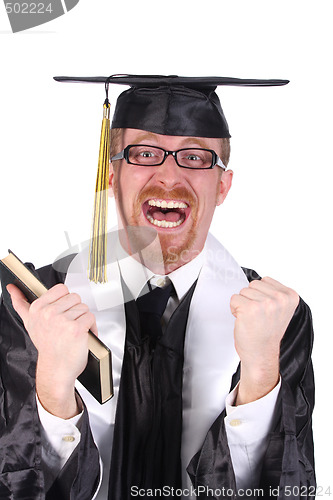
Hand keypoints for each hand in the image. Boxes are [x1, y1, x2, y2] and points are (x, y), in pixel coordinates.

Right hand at [7, 283, 96, 417]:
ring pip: (84, 308)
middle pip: (75, 297)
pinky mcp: (76, 329)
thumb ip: (20, 303)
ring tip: (74, 331)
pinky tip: (83, 335)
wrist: (55, 369)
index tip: (62, 311)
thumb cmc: (47, 346)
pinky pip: (90, 318)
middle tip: (68, 324)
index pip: (61, 289)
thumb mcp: (30, 322)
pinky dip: (91, 327)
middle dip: (75, 311)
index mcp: (38, 308)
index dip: (65, 301)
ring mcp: (63, 321)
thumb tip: (12, 288)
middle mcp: (49, 313)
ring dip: (83, 319)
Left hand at [230, 277, 298, 404]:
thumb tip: (256, 280)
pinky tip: (244, 321)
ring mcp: (265, 303)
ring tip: (252, 319)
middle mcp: (280, 299)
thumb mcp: (280, 309)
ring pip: (243, 291)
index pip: (265, 280)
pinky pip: (234, 299)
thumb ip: (273, 293)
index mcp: (290, 296)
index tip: (266, 312)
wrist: (261, 355)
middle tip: (258, 317)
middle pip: (253, 284)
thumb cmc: (267, 332)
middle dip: (251, 299)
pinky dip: (235, 310)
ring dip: (243, 304)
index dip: (261, 295)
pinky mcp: (249, 308)